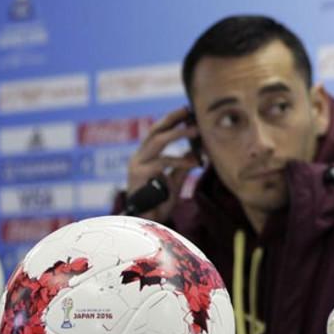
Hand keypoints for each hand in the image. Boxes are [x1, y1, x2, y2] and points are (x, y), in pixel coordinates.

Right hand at [125, 106, 199, 221]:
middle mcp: (139, 157)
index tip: (188, 111)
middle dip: (173, 119)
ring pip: (158, 141)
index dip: (172, 120)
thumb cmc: (160, 203)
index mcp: (145, 156)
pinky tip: (194, 162)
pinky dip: (180, 160)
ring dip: (179, 134)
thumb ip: (182, 165)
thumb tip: (196, 151)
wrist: (148, 222)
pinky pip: (162, 161)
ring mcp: (137, 164)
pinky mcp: (139, 173)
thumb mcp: (174, 180)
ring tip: (196, 131)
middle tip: (190, 111)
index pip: (158, 132)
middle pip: (155, 130)